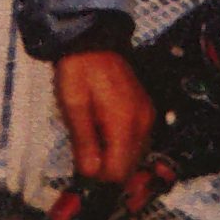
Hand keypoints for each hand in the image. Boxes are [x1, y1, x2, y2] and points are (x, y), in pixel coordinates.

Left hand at [53, 49, 153, 182]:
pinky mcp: (145, 110)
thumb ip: (84, 142)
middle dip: (108, 172)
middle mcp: (142, 122)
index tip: (84, 180)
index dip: (100, 181)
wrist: (91, 39)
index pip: (119, 171)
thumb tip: (91, 174)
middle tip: (84, 165)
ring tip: (92, 148)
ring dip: (115, 160)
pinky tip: (103, 137)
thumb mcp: (73, 106)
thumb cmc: (79, 70)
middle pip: (129, 167)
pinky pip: (137, 141)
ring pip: (135, 156)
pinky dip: (122, 147)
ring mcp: (147, 115)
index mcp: (124, 123)